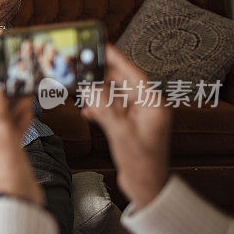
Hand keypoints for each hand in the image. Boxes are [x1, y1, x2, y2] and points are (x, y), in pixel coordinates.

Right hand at [80, 45, 171, 208]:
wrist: (147, 187)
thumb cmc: (141, 164)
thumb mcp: (120, 134)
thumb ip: (106, 109)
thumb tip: (91, 88)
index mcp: (154, 105)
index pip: (134, 74)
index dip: (117, 59)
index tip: (102, 46)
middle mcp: (148, 106)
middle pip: (122, 82)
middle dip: (102, 75)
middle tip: (82, 64)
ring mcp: (139, 116)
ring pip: (115, 95)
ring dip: (98, 92)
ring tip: (80, 86)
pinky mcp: (130, 124)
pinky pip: (113, 108)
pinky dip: (100, 107)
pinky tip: (87, 110)